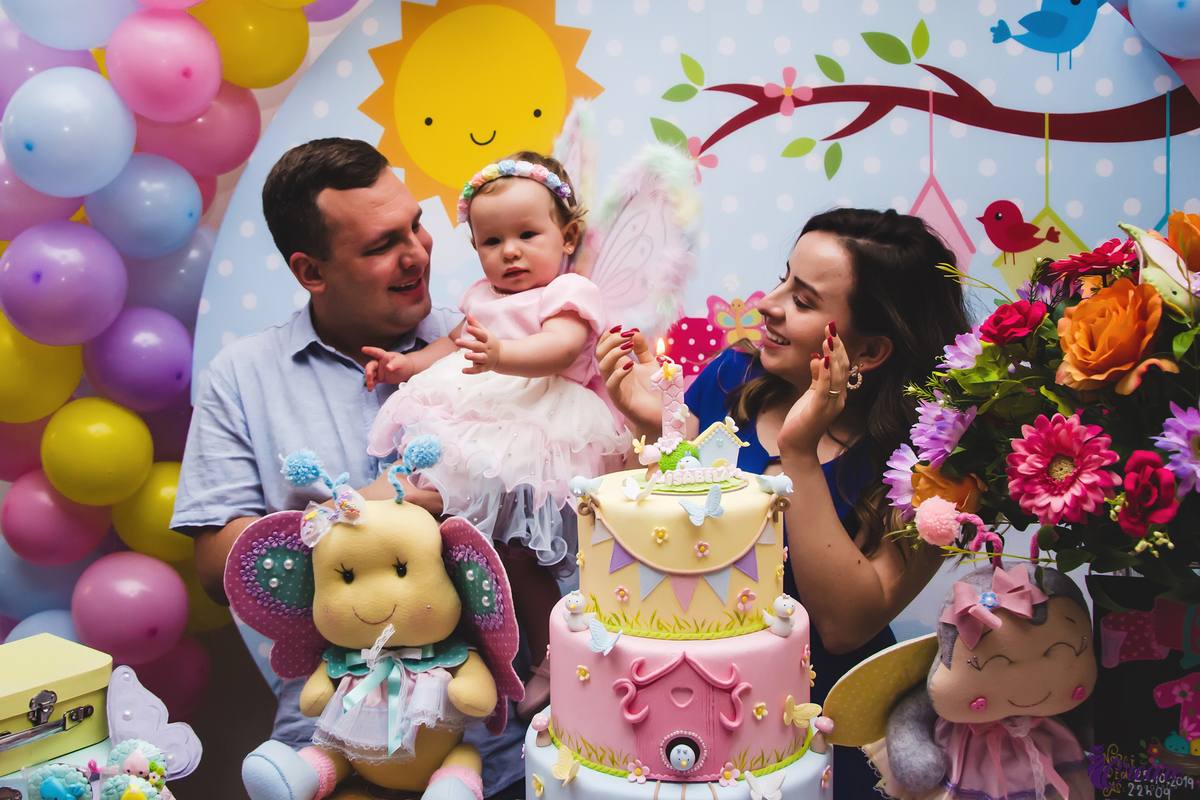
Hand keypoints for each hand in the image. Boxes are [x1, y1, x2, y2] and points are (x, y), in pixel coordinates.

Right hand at [362, 346, 412, 390]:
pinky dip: (371, 385)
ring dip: (369, 379)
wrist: (407, 371)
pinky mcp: (380, 378)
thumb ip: (394, 364)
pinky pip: (373, 381)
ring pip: (370, 374)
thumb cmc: (404, 363)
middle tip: (369, 375)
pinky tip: (370, 389)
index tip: (363, 349)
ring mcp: (379, 371)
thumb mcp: (401, 362)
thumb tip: (388, 367)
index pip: (376, 352)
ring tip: (370, 386)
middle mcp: (379, 363)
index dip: (370, 350)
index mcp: (384, 356)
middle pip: (371, 366)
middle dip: (368, 371)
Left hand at [456, 314, 501, 373]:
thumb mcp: (484, 333)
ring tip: (465, 355)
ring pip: (480, 358)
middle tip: (456, 341)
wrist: (500, 356)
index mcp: (486, 339)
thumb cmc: (488, 342)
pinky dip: (471, 371)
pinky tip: (463, 370)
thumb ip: (476, 325)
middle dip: (467, 344)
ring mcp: (486, 358)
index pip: (481, 334)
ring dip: (473, 356)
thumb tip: (469, 315)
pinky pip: (478, 369)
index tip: (468, 328)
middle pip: (477, 346)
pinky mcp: (483, 367)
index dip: (475, 331)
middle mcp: (487, 349)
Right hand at [596, 327, 659, 434]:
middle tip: (626, 336)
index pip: (604, 347)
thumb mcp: (650, 364)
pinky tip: (630, 365)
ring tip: (629, 347)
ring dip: (614, 353)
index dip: (609, 336)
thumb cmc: (655, 391)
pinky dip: (619, 372)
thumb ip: (642, 348)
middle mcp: (613, 375)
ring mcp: (615, 387)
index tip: (621, 328)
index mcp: (618, 365)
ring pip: (603, 366)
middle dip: (611, 341)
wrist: (662, 414)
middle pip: (600, 353)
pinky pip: (611, 384)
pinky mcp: (619, 400)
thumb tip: (634, 330)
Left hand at [779, 323, 848, 458]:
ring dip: (833, 355)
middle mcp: (839, 398)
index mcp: (838, 394)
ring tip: (829, 338)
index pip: (842, 367)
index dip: (839, 349)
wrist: (797, 445)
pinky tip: (823, 359)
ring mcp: (831, 405)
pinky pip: (824, 388)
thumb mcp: (810, 394)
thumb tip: (819, 357)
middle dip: (837, 347)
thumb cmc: (803, 420)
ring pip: (836, 376)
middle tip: (832, 327)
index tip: (833, 331)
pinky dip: (825, 373)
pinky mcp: (819, 410)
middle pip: (842, 368)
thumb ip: (817, 377)